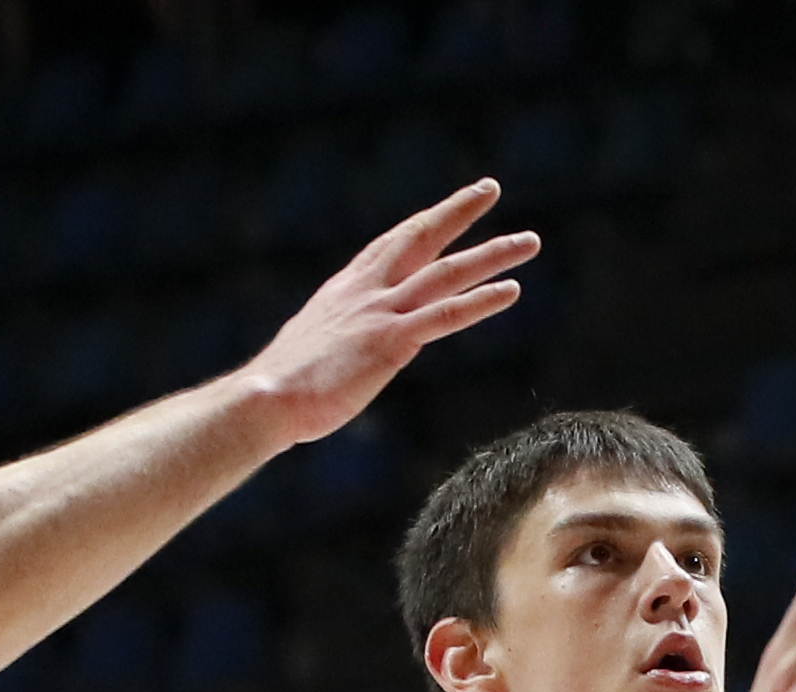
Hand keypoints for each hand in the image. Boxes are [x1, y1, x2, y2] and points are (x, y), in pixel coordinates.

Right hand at [240, 180, 540, 443]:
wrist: (265, 401)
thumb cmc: (282, 388)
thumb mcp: (314, 349)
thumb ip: (337, 340)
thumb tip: (343, 351)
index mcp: (345, 290)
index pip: (391, 245)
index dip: (423, 223)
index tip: (447, 207)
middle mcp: (366, 291)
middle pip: (421, 238)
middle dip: (457, 211)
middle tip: (490, 187)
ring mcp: (380, 313)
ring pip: (447, 273)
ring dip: (492, 254)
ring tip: (530, 241)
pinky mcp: (391, 342)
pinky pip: (446, 315)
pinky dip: (480, 300)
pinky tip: (511, 290)